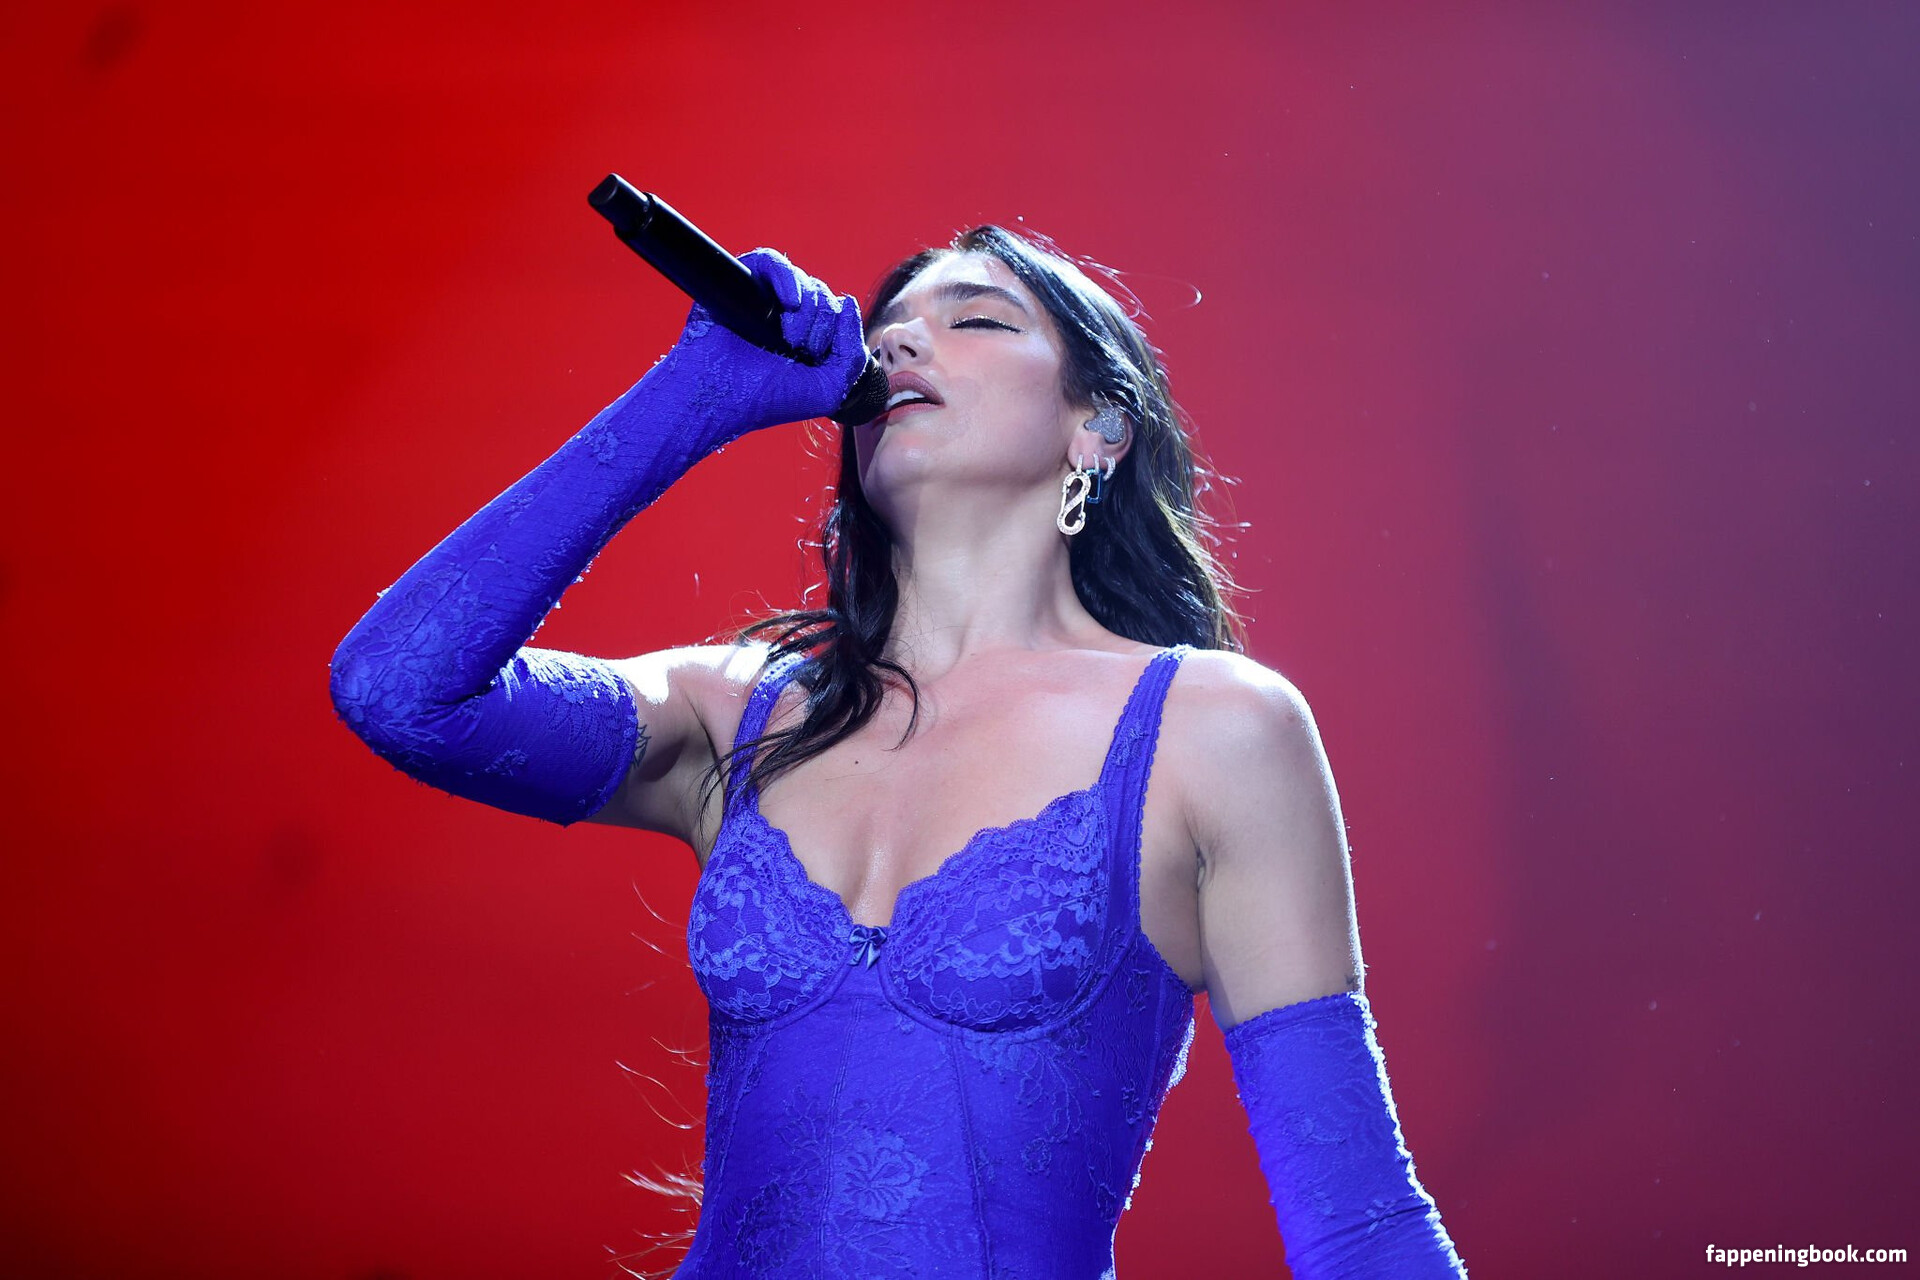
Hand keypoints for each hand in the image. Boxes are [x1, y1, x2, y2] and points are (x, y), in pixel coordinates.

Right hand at [652, 246, 870, 438]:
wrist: (720, 398)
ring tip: (787, 339)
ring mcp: (765, 299)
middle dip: (821, 325)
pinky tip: (789, 301)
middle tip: (798, 351)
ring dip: (806, 311)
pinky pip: (772, 260)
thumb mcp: (829, 389)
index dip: (839, 332)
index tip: (816, 359)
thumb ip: (852, 354)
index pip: (840, 315)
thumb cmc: (768, 399)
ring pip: (804, 281)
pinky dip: (786, 276)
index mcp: (809, 339)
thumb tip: (848, 302)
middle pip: (825, 296)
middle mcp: (788, 316)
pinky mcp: (742, 284)